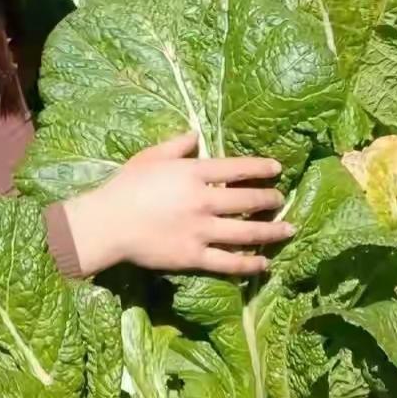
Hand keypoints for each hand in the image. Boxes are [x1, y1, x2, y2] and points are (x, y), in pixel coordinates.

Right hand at [60, 132, 292, 277]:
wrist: (108, 224)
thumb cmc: (125, 186)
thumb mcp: (150, 157)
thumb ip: (176, 145)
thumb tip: (196, 134)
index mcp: (192, 173)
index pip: (236, 168)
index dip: (260, 167)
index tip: (277, 168)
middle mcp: (203, 201)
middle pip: (247, 199)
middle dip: (269, 199)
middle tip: (281, 200)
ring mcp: (201, 230)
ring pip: (246, 231)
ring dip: (271, 230)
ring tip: (288, 229)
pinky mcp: (194, 256)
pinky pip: (229, 262)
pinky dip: (250, 263)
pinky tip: (265, 263)